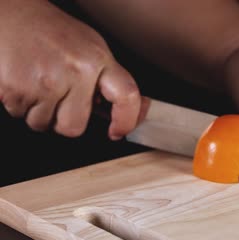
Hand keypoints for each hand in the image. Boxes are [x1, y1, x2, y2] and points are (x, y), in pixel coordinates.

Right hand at [0, 0, 139, 139]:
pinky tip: (24, 82)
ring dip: (40, 113)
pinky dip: (21, 105)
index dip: (127, 120)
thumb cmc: (51, 32)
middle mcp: (75, 70)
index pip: (126, 96)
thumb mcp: (89, 48)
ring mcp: (45, 81)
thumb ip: (107, 80)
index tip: (119, 131)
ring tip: (39, 84)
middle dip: (65, 120)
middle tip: (60, 100)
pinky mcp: (15, 89)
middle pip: (74, 127)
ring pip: (45, 125)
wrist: (10, 14)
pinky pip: (21, 116)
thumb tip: (131, 111)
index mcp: (97, 59)